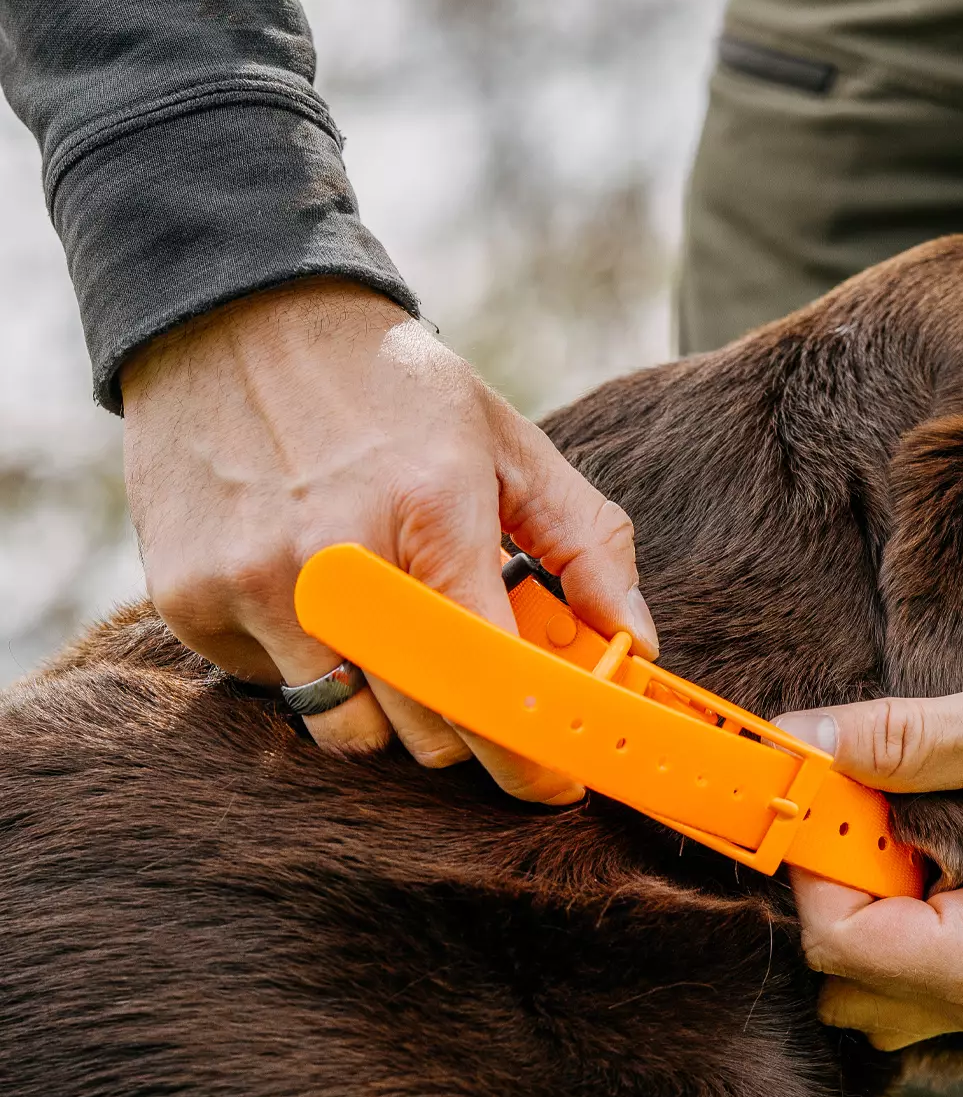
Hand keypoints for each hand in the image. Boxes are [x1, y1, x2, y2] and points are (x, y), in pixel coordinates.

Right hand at [120, 275, 657, 801]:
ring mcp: (254, 584)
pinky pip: (279, 696)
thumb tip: (637, 644)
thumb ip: (586, 544)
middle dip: (472, 736)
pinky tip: (320, 604)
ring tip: (400, 644)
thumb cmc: (393, 391)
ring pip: (350, 737)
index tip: (558, 782)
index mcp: (432, 514)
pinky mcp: (190, 602)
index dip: (535, 755)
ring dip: (392, 717)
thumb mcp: (509, 444)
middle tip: (482, 700)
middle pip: (426, 732)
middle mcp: (337, 559)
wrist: (233, 314)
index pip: (495, 683)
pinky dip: (314, 674)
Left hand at [777, 657, 962, 1048]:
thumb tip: (801, 738)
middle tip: (864, 798)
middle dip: (837, 890)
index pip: (840, 943)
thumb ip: (899, 741)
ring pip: (880, 990)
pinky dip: (906, 917)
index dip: (814, 859)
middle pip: (847, 981)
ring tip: (908, 820)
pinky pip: (925, 979)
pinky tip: (940, 844)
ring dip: (869, 908)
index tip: (818, 783)